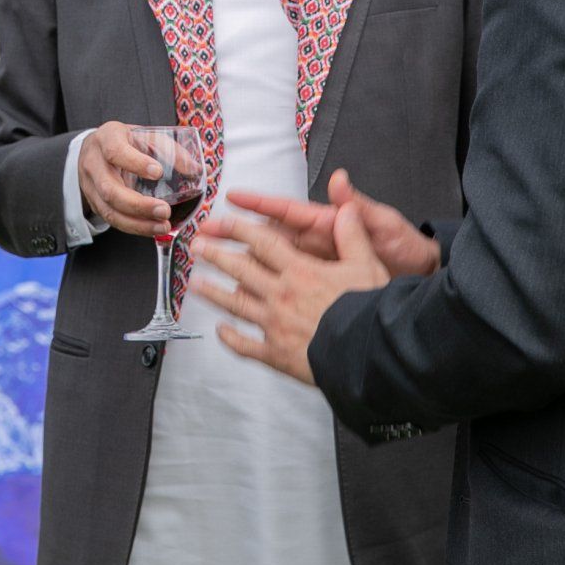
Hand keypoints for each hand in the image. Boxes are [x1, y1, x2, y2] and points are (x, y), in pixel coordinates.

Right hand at [78, 122, 172, 237]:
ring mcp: (90, 186)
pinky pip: (112, 219)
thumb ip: (169, 149)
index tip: (158, 172)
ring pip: (109, 210)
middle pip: (109, 189)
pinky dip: (133, 227)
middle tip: (164, 210)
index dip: (135, 163)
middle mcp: (93, 163)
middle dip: (138, 204)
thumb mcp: (144, 135)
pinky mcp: (94, 203)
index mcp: (106, 138)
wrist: (96, 149)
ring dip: (137, 223)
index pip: (115, 151)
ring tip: (162, 226)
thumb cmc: (125, 141)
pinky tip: (152, 229)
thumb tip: (195, 168)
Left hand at [190, 200, 391, 383]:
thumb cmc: (369, 311)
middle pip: (240, 270)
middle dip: (216, 256)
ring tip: (195, 284)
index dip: (240, 229)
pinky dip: (230, 338)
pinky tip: (220, 331)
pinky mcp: (275, 353)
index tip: (221, 221)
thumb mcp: (367, 266)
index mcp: (300, 271)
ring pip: (235, 304)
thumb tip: (348, 208)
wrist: (367, 356)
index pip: (264, 243)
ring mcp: (274, 325)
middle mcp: (280, 294)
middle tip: (197, 247)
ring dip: (213, 293)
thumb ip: (352, 236)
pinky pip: (246, 345)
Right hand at [224, 169, 439, 278]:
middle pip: (267, 238)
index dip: (259, 204)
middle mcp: (315, 245)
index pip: (287, 211)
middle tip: (206, 233)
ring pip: (268, 265)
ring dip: (240, 264)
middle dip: (235, 233)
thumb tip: (340, 179)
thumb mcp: (383, 226)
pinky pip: (282, 290)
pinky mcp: (316, 291)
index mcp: (327, 224)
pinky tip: (238, 299)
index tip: (233, 197)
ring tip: (211, 266)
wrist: (420, 281)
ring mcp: (313, 268)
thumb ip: (357, 208)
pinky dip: (260, 293)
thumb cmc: (404, 250)